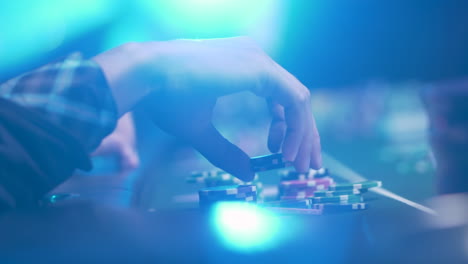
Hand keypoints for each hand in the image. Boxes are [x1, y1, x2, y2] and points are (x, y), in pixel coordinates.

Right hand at [93, 37, 320, 180]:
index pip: (279, 97)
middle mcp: (255, 58)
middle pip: (294, 99)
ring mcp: (258, 60)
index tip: (280, 153)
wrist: (145, 76)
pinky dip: (297, 128)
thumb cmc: (164, 98)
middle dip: (303, 135)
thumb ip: (224, 151)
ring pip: (299, 100)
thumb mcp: (199, 130)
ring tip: (297, 165)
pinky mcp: (259, 68)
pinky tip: (288, 152)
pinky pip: (295, 101)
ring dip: (303, 135)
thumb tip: (249, 174)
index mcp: (242, 66)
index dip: (286, 127)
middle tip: (304, 165)